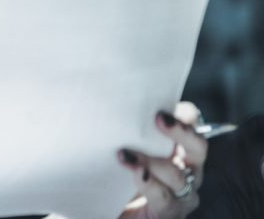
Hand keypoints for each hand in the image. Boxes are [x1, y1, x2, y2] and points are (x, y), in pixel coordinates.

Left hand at [116, 102, 206, 218]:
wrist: (108, 208)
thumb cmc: (116, 173)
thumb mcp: (122, 144)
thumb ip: (124, 127)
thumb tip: (108, 100)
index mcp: (178, 147)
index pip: (192, 124)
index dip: (184, 114)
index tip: (164, 103)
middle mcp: (187, 169)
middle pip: (198, 147)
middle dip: (181, 132)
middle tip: (159, 119)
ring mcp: (182, 194)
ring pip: (178, 174)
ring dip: (153, 162)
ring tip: (126, 154)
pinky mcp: (170, 212)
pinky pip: (165, 199)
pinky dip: (150, 185)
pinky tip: (138, 174)